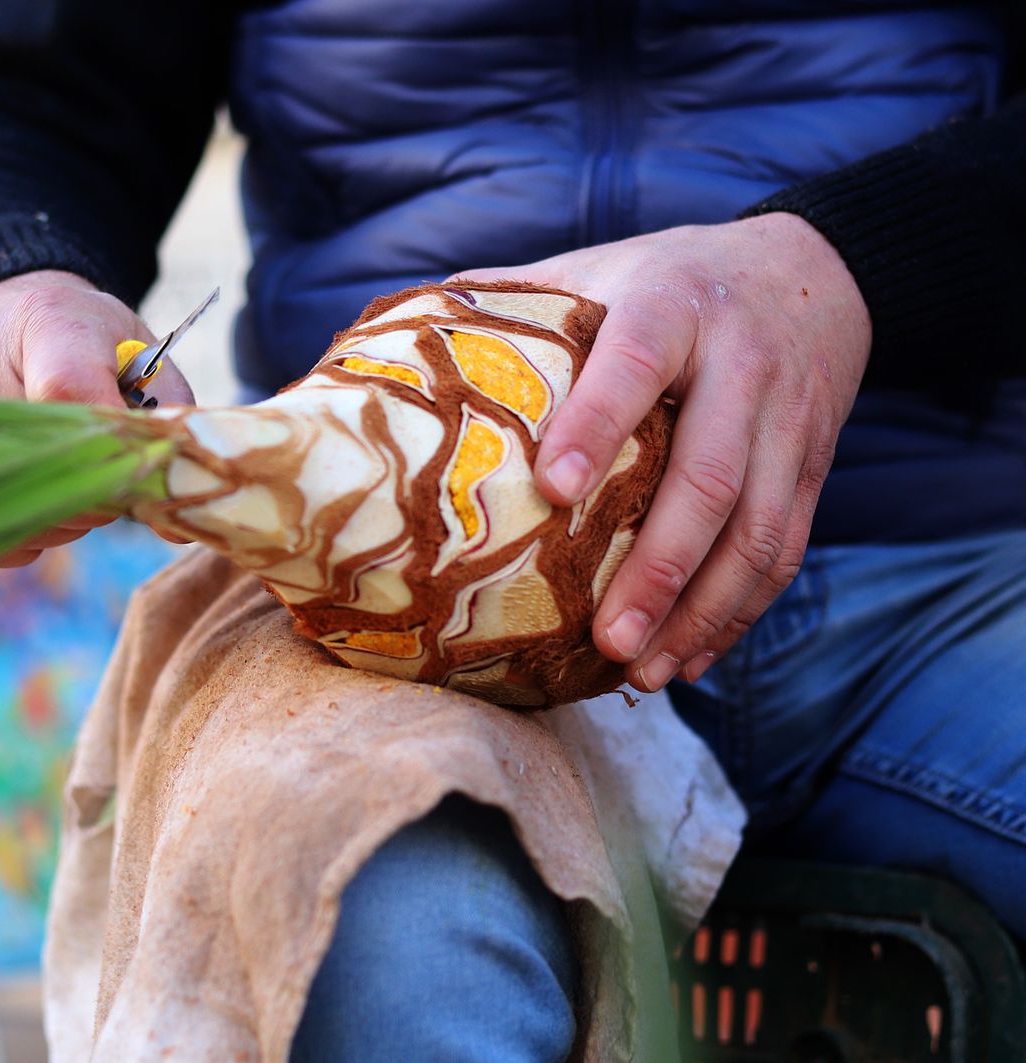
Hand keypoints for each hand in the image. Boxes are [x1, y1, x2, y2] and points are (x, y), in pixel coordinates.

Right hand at [0, 270, 194, 566]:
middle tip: (113, 489)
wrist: (10, 317)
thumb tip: (177, 522)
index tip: (137, 477)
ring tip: (75, 489)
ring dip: (54, 522)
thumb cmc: (90, 343)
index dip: (108, 453)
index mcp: (49, 322)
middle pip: (32, 466)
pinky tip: (40, 512)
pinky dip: (14, 538)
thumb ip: (167, 428)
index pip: (68, 390)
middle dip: (88, 500)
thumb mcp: (145, 362)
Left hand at [454, 214, 870, 690]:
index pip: (635, 361)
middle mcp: (741, 364)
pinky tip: (689, 660)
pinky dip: (739, 613)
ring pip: (758, 530)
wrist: (809, 272)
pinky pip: (785, 550)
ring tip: (643, 671)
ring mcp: (787, 422)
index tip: (553, 489)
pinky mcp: (812, 467)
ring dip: (702, 611)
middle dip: (660, 566)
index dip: (598, 423)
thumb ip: (510, 301)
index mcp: (672, 304)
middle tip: (606, 638)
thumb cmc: (666, 280)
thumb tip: (392, 348)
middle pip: (710, 475)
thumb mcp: (597, 270)